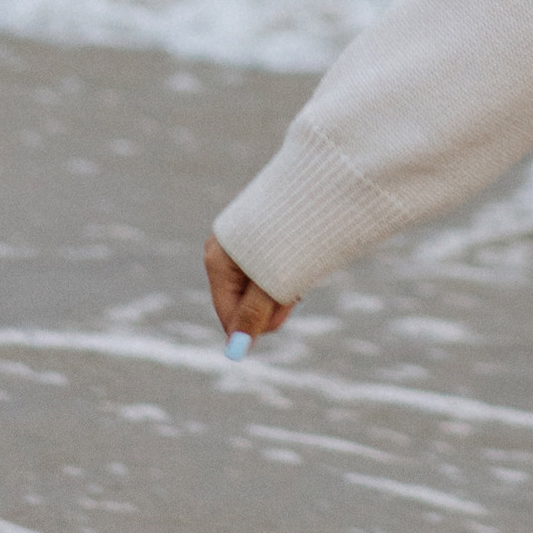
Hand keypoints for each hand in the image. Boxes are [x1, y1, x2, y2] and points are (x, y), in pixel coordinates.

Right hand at [203, 235, 291, 352]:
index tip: (282, 313)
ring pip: (262, 286)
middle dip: (272, 303)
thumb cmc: (291, 236)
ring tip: (300, 265)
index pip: (228, 315)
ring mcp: (244, 244)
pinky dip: (287, 270)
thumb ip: (253, 315)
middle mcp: (225, 253)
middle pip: (246, 301)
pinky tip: (300, 255)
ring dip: (283, 286)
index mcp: (217, 261)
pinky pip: (271, 268)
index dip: (255, 324)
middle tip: (296, 288)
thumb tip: (235, 349)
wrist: (315, 183)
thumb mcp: (271, 283)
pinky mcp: (263, 237)